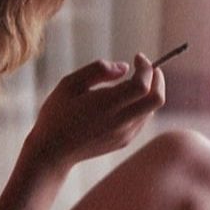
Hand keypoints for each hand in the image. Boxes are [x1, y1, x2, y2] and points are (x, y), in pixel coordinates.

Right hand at [26, 53, 165, 169]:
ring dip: (149, 92)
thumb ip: (98, 71)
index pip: (142, 85)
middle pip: (156, 99)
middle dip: (157, 79)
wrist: (52, 152)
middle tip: (147, 67)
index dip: (146, 67)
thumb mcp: (69, 84)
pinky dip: (142, 105)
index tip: (137, 57)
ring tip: (132, 81)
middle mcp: (120, 122)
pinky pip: (142, 120)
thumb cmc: (56, 114)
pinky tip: (125, 99)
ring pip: (151, 110)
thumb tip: (124, 67)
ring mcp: (124, 134)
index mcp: (106, 105)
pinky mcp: (124, 141)